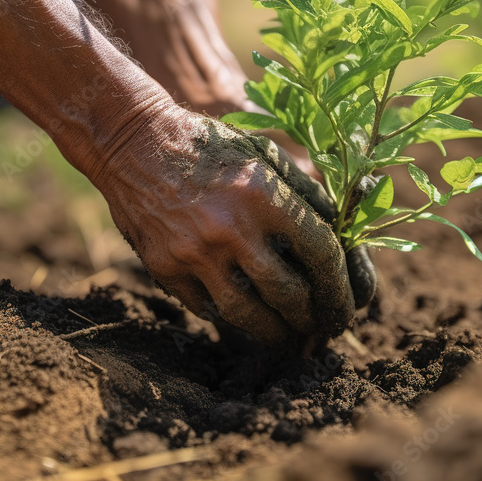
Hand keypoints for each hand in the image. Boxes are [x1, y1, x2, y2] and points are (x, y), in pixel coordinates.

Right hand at [90, 106, 358, 344]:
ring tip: (287, 337)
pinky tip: (243, 314)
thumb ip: (303, 194)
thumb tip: (339, 236)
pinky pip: (205, 308)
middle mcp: (231, 228)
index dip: (340, 290)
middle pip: (288, 295)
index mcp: (264, 196)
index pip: (321, 256)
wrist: (134, 142)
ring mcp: (194, 252)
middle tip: (321, 329)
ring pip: (246, 315)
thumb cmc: (208, 145)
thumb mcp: (263, 155)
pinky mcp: (164, 267)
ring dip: (274, 333)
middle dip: (312, 320)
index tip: (347, 307)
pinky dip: (228, 316)